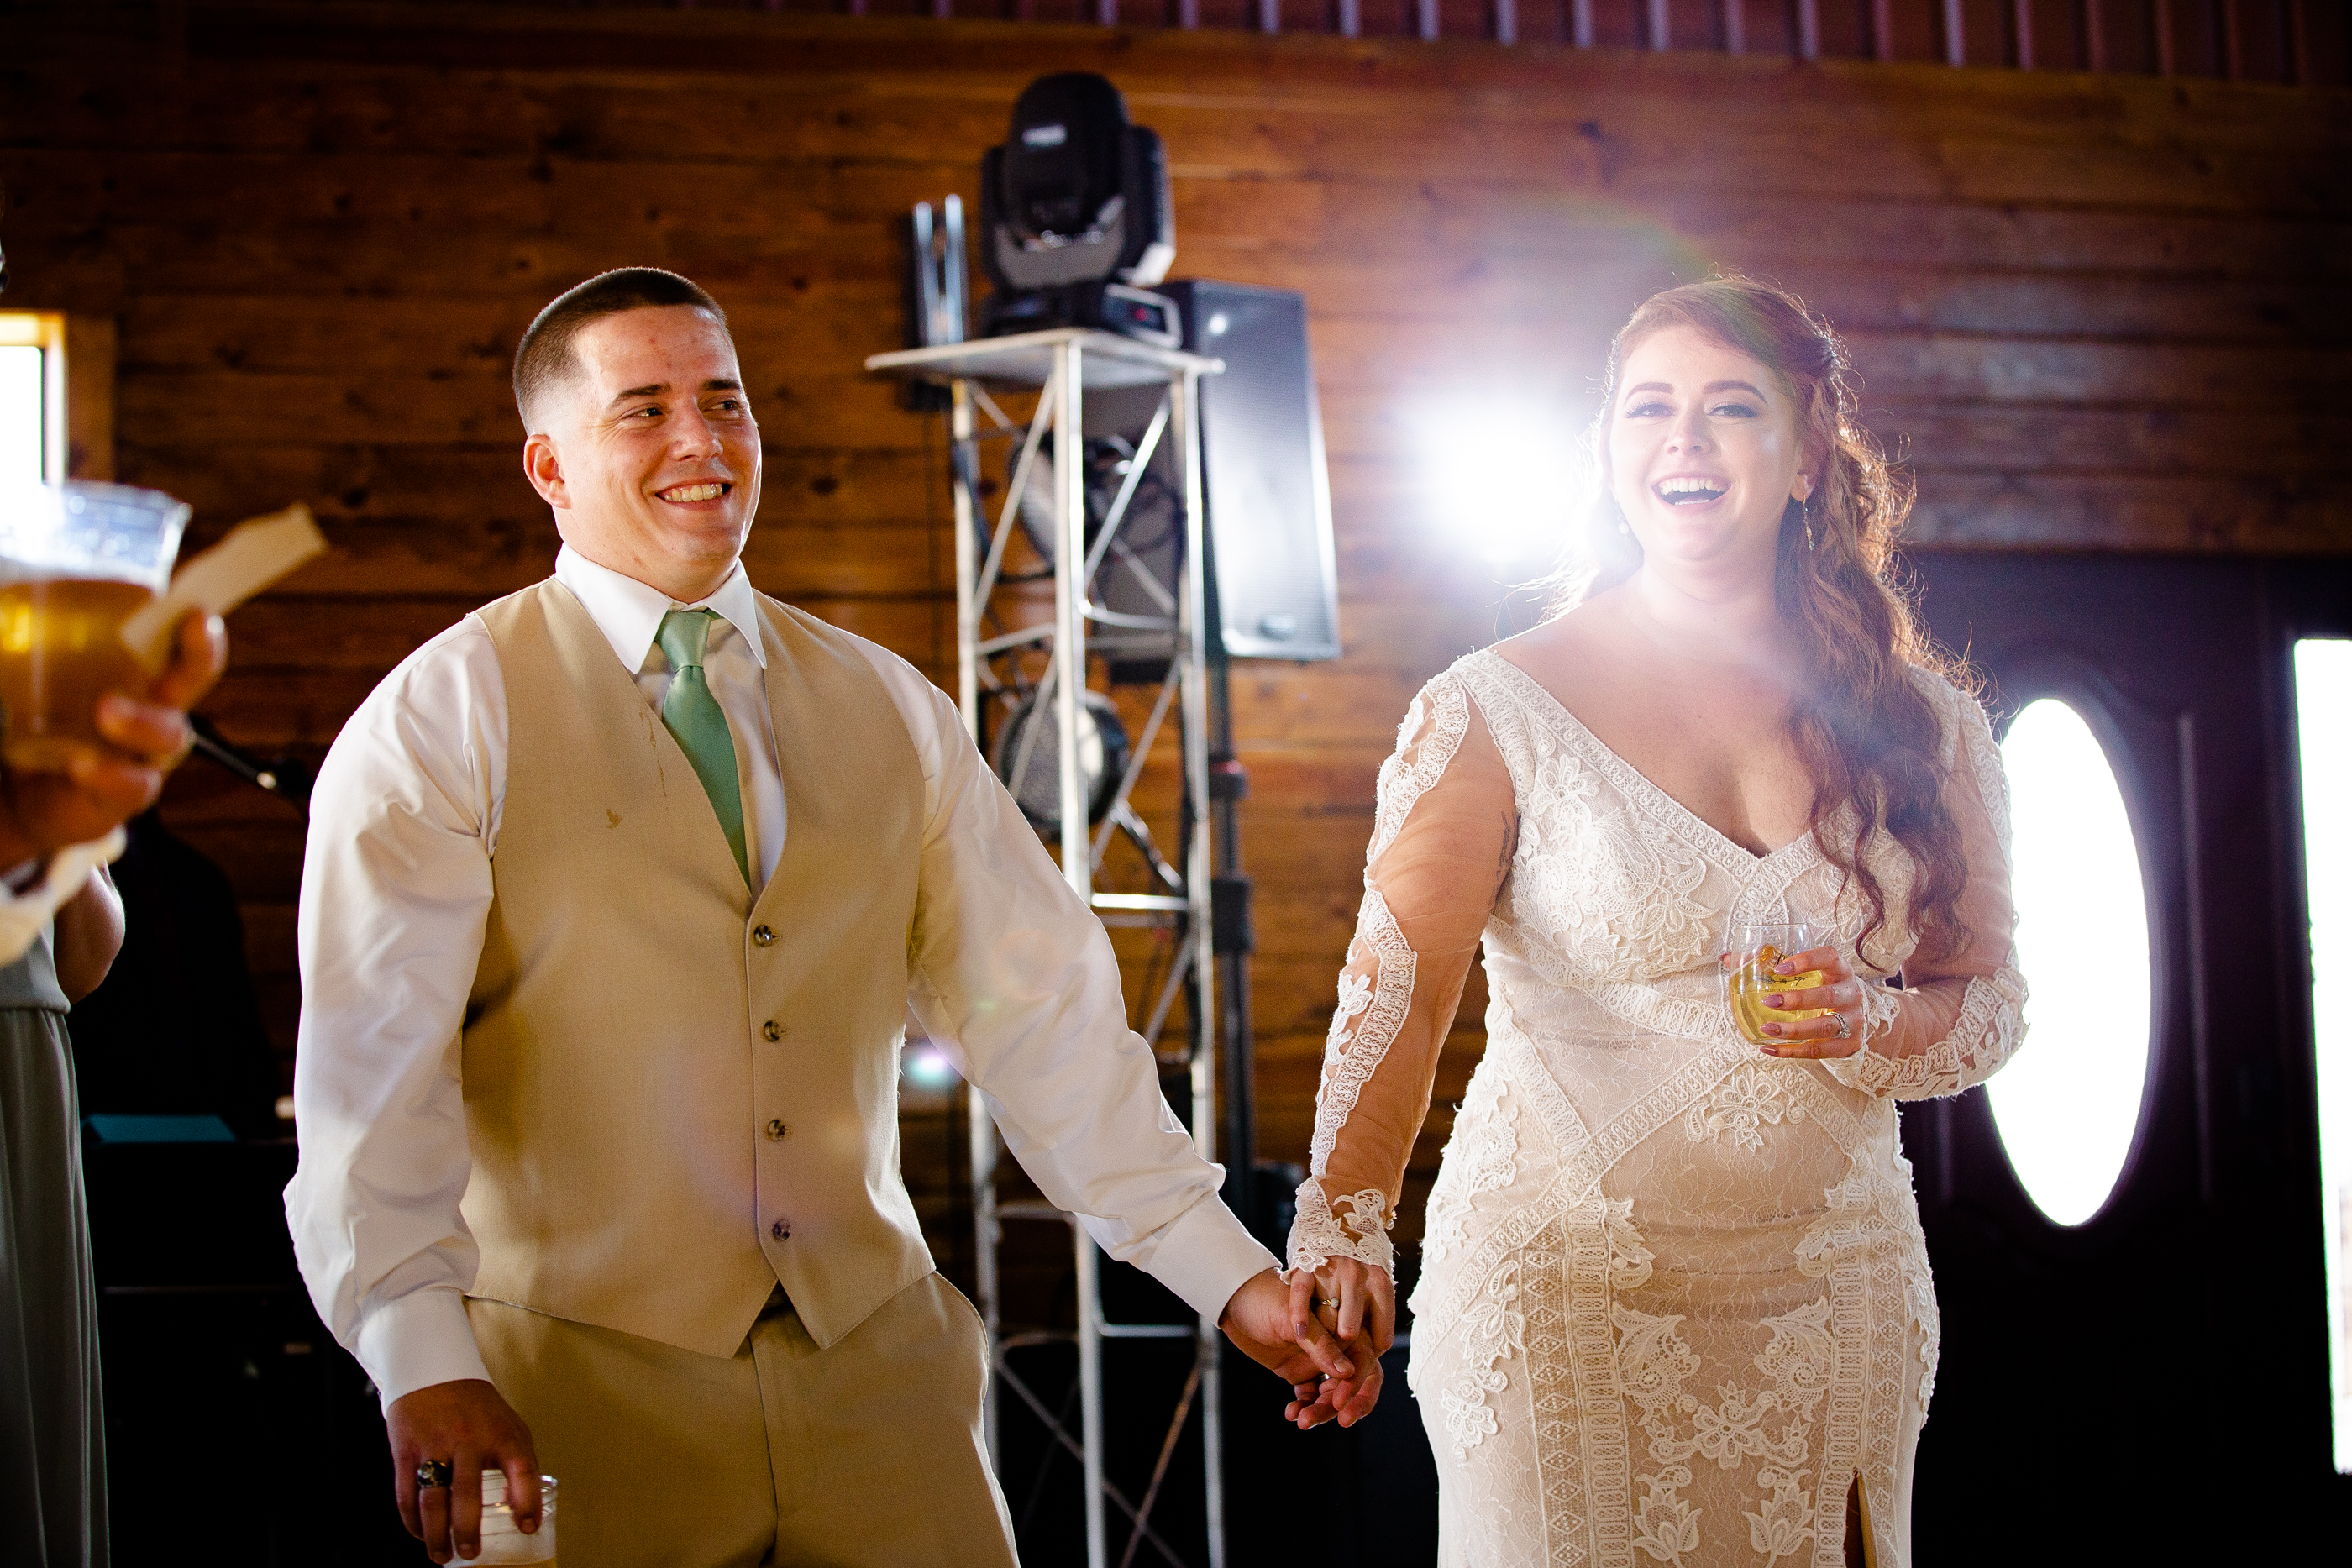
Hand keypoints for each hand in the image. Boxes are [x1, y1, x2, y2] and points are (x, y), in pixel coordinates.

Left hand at [0, 610, 226, 865]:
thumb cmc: (25, 717)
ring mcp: (141, 753)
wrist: (11, 790)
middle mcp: (148, 707)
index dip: (191, 622)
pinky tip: (81, 765)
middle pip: (191, 678)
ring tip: (106, 711)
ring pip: (170, 734)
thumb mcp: (17, 668)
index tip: (194, 605)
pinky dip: (112, 774)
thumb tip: (1, 609)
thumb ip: (18, 640)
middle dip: (201, 653)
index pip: (169, 637)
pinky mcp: (123, 795)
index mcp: (127, 669)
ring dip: (145, 719)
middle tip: (196, 628)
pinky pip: (135, 786)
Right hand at [385, 1378, 541, 1563]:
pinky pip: (407, 1495)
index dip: (527, 1503)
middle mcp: (469, 1440)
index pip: (523, 1471)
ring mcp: (435, 1446)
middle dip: (467, 1532)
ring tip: (442, 1557)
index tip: (527, 1528)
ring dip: (436, 1536)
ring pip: (433, 1502)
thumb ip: (517, 1463)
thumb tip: (521, 1509)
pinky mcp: (406, 1451)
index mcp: (503, 1434)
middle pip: (468, 1496)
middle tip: (471, 1554)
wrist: (435, 1372)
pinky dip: (413, 1522)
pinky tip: (421, 1535)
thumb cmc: (478, 1409)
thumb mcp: (509, 1426)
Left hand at [1217, 1267, 1377, 1430]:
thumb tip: (1349, 1372)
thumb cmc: (1263, 1298)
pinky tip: (1291, 1413)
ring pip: (1329, 1393)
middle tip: (1323, 1419)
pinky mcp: (1299, 1370)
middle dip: (1339, 1404)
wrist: (1231, 1300)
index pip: (1363, 1359)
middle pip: (1349, 1382)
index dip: (1358, 1384)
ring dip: (1319, 1409)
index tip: (1340, 1403)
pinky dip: (1304, 1406)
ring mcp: (1317, 1359)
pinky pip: (1309, 1395)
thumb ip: (1320, 1344)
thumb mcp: (1290, 1319)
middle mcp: (1335, 1344)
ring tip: (1301, 1420)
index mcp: (1342, 1323)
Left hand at [1740, 942, 1866, 1058]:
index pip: (1828, 958)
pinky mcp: (1848, 1045)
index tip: (1780, 968)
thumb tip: (1726, 958)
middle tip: (1768, 1001)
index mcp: (1840, 970)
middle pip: (1827, 996)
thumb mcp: (1809, 973)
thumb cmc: (1824, 987)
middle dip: (1797, 1000)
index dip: (1806, 961)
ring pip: (1824, 1027)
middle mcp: (1851, 993)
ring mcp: (1853, 1021)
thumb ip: (1769, 964)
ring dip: (1793, 1030)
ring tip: (1766, 1028)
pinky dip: (1792, 1051)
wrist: (1858, 1017)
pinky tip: (1769, 1048)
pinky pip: (1818, 1051)